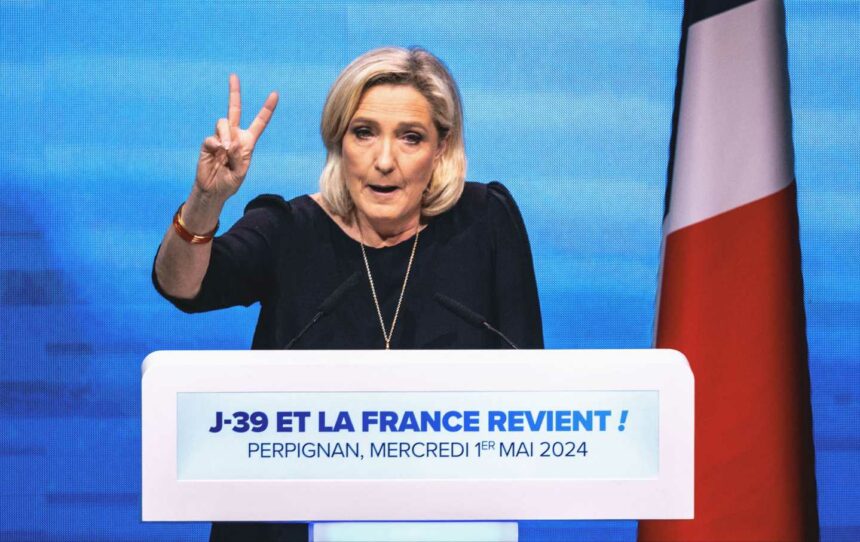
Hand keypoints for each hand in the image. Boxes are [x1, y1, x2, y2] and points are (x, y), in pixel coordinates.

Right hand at [195, 74, 277, 199]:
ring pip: (223, 122)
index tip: (275, 94)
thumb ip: (239, 156)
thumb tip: (230, 143)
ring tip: (227, 150)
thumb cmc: (230, 182)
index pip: (259, 122)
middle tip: (233, 76)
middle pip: (234, 109)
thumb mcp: (241, 172)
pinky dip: (217, 144)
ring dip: (226, 135)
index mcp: (248, 142)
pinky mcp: (208, 144)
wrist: (214, 191)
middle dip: (234, 92)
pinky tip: (219, 153)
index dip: (267, 109)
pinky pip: (212, 137)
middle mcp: (234, 136)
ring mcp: (220, 138)